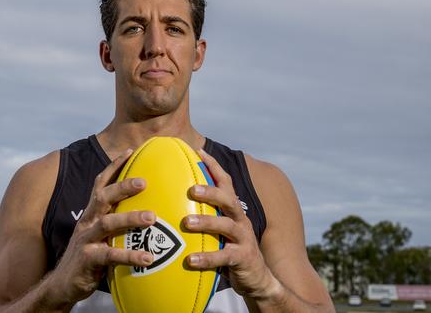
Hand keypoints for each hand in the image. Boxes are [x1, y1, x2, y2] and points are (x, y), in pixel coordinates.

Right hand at [49, 149, 156, 304]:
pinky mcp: (88, 260)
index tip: (130, 151)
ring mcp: (86, 240)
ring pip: (107, 223)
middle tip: (144, 182)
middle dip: (123, 186)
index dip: (113, 167)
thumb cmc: (90, 258)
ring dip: (130, 218)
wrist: (62, 285)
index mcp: (91, 214)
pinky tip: (148, 258)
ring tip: (152, 218)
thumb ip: (118, 223)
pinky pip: (111, 256)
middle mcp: (87, 222)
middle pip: (103, 197)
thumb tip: (148, 211)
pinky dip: (130, 256)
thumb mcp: (102, 235)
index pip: (100, 184)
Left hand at [183, 149, 276, 299]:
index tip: (199, 152)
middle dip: (211, 192)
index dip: (214, 167)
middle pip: (228, 200)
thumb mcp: (219, 230)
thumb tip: (173, 202)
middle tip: (192, 189)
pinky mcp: (243, 258)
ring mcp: (244, 239)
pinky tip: (190, 260)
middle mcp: (240, 220)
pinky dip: (207, 258)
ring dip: (207, 222)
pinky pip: (224, 257)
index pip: (226, 183)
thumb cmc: (230, 250)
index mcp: (233, 211)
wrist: (257, 278)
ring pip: (227, 226)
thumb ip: (205, 216)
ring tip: (187, 222)